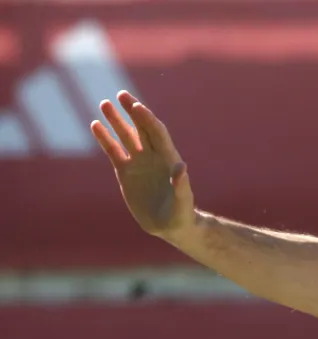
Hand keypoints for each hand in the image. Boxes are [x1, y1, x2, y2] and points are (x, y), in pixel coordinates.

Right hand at [91, 91, 195, 240]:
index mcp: (169, 159)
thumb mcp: (183, 201)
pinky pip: (113, 151)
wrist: (170, 226)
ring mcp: (139, 163)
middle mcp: (153, 156)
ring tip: (104, 104)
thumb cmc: (181, 214)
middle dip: (132, 111)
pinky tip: (95, 125)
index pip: (157, 133)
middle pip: (141, 128)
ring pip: (126, 136)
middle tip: (121, 94)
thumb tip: (181, 168)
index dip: (147, 119)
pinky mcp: (125, 172)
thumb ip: (182, 185)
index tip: (136, 106)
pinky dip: (105, 139)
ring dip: (116, 121)